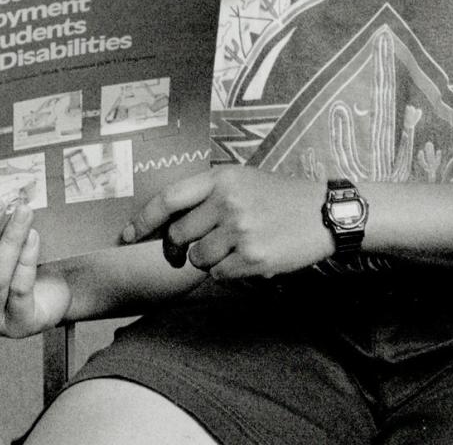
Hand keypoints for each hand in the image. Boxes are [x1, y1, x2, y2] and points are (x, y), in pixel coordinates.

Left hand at [121, 167, 332, 279]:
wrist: (325, 213)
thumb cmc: (280, 198)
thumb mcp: (243, 181)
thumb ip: (208, 195)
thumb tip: (168, 223)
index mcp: (221, 179)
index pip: (169, 199)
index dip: (143, 219)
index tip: (128, 234)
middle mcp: (228, 202)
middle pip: (179, 235)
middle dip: (180, 247)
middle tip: (193, 248)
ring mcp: (240, 230)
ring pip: (198, 259)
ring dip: (210, 260)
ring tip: (236, 247)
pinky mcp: (253, 257)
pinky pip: (220, 274)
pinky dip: (229, 272)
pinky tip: (249, 258)